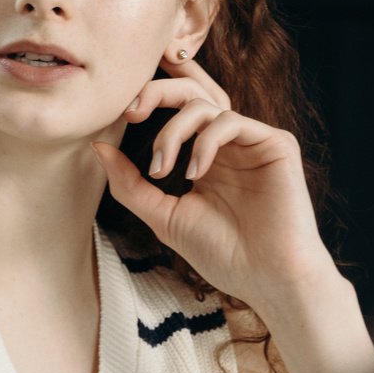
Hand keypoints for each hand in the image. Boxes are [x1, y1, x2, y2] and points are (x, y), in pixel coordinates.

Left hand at [92, 55, 336, 315]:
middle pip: (189, 92)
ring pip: (205, 105)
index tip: (120, 119)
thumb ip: (131, 184)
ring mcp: (253, 142)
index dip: (148, 100)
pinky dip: (205, 142)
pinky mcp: (276, 144)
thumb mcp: (164, 217)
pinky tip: (195, 174)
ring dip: (173, 132)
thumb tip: (98, 147)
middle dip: (156, 92)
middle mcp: (229, 144)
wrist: (267, 280)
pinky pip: (231, 122)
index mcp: (205, 155)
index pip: (175, 110)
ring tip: (161, 169)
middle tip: (131, 112)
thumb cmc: (222, 254)